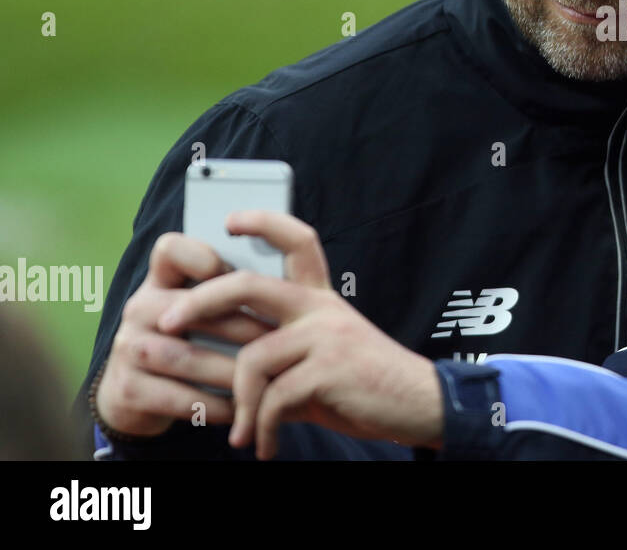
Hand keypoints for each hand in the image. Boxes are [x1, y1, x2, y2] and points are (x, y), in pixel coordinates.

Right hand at [97, 231, 272, 436]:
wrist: (139, 394)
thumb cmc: (190, 339)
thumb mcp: (202, 308)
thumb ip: (231, 288)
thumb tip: (285, 283)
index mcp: (161, 280)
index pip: (171, 249)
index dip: (204, 257)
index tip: (243, 275)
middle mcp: (139, 307)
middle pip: (192, 309)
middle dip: (245, 328)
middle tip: (284, 341)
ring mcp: (127, 348)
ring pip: (187, 357)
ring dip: (233, 371)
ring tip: (270, 378)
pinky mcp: (126, 389)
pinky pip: (178, 397)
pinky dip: (215, 405)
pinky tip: (243, 407)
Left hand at [157, 211, 444, 458]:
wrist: (418, 404)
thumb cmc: (365, 383)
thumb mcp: (325, 355)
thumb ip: (283, 349)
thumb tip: (225, 363)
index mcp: (321, 298)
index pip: (297, 241)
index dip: (263, 222)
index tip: (231, 220)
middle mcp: (321, 308)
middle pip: (247, 285)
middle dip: (198, 302)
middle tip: (168, 324)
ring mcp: (326, 337)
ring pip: (252, 361)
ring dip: (239, 406)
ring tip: (244, 433)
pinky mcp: (329, 370)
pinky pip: (274, 400)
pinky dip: (263, 430)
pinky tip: (265, 447)